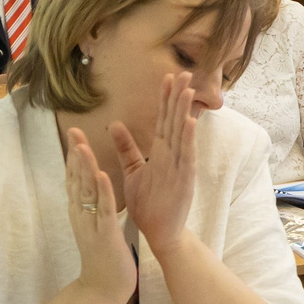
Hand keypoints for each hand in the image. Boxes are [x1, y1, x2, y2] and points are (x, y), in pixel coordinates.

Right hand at [63, 126, 136, 303]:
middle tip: (74, 130)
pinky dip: (103, 191)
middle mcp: (80, 215)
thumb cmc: (103, 255)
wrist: (104, 288)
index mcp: (80, 212)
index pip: (74, 179)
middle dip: (75, 155)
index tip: (75, 134)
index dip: (73, 157)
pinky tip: (101, 174)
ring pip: (86, 191)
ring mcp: (91, 224)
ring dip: (85, 167)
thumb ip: (91, 206)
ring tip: (83, 145)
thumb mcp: (94, 225)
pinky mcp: (105, 233)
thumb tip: (90, 187)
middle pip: (75, 180)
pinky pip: (104, 209)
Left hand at [113, 71, 200, 257]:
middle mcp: (173, 155)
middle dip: (179, 97)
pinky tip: (190, 123)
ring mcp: (181, 167)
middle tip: (184, 72)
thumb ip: (126, 147)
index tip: (166, 76)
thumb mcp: (132, 170)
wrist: (160, 232)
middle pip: (175, 121)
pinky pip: (186, 157)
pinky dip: (188, 140)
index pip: (164, 119)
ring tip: (188, 91)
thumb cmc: (148, 203)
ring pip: (183, 134)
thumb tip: (114, 123)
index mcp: (161, 152)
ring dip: (186, 112)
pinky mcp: (184, 181)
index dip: (165, 98)